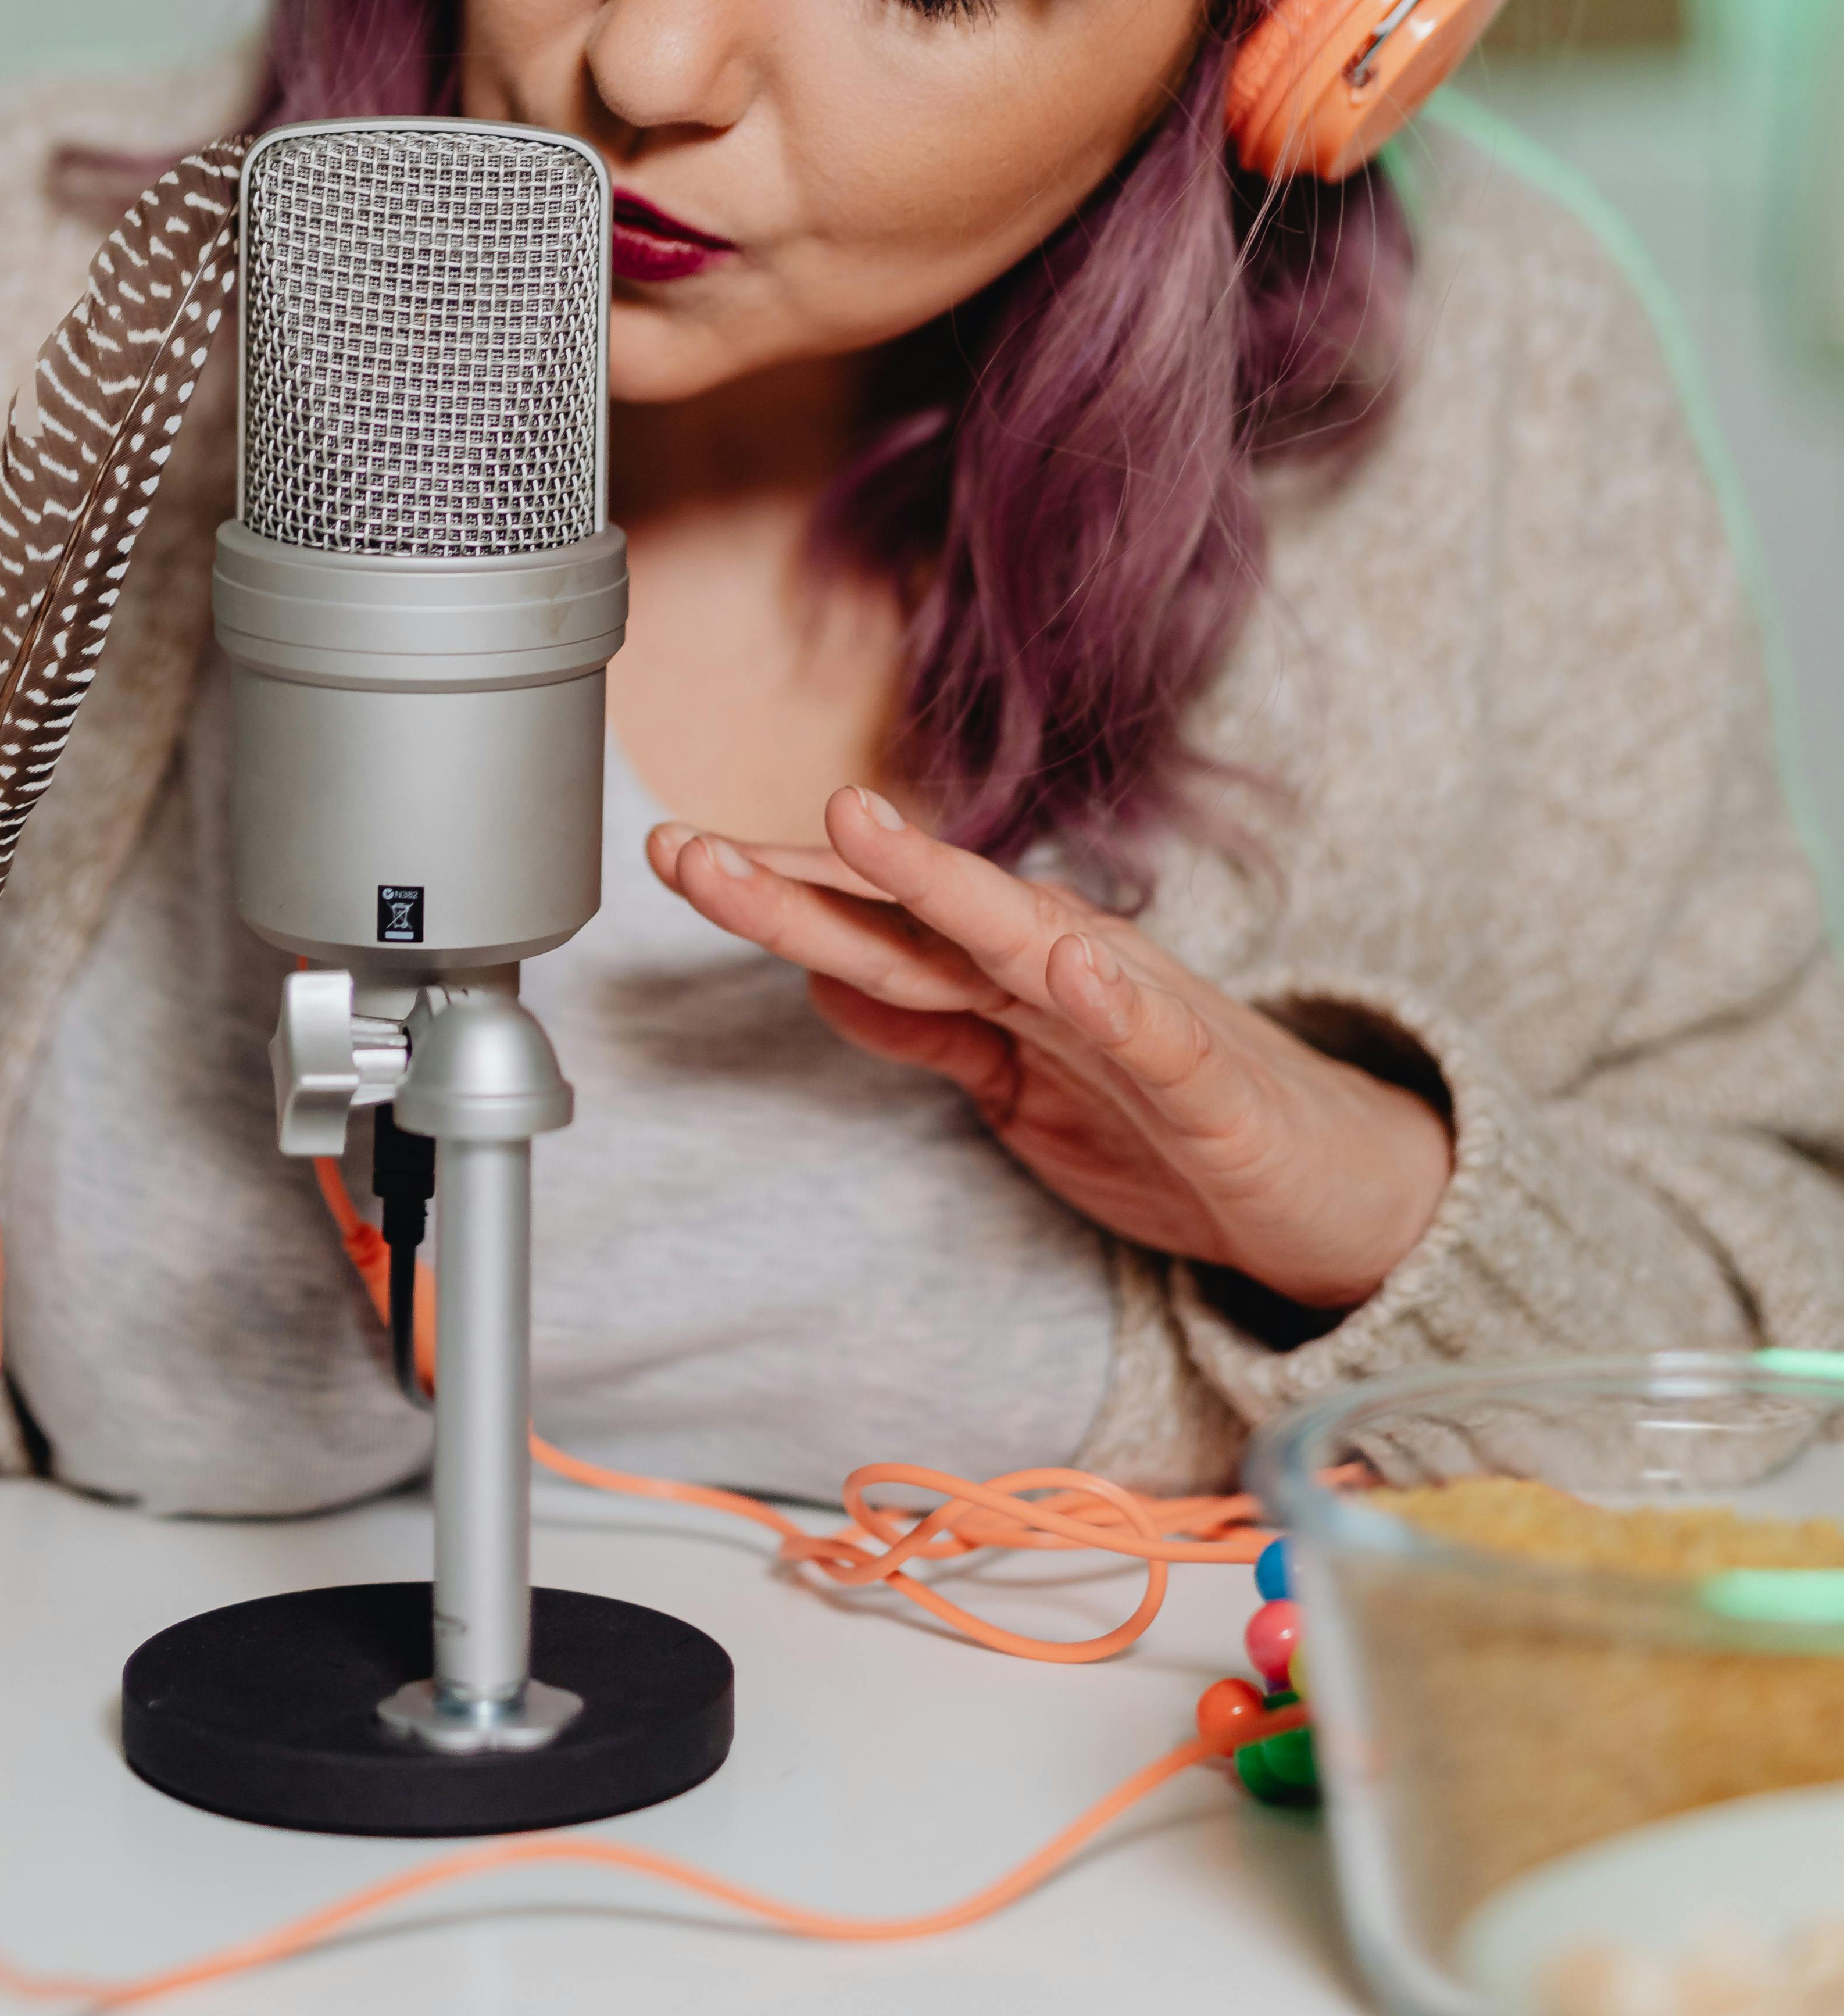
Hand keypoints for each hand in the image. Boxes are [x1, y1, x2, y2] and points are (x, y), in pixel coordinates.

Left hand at [649, 791, 1451, 1312]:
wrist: (1336, 1187)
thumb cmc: (1173, 1124)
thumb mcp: (1018, 1082)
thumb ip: (926, 1026)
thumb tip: (818, 981)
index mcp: (1008, 975)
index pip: (874, 923)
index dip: (779, 891)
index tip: (678, 854)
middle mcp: (1061, 968)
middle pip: (916, 918)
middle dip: (808, 877)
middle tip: (701, 844)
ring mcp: (1138, 1018)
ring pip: (1024, 942)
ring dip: (943, 883)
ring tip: (861, 828)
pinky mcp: (1213, 1087)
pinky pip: (1161, 1037)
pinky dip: (1117, 996)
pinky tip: (1073, 961)